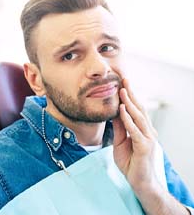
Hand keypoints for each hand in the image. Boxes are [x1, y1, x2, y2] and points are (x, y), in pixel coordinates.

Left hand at [113, 78, 189, 213]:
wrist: (139, 182)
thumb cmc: (130, 162)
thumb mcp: (120, 142)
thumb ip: (119, 128)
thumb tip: (114, 113)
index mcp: (143, 130)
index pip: (136, 110)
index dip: (130, 97)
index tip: (123, 84)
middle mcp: (148, 131)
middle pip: (139, 109)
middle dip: (131, 94)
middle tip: (125, 80)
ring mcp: (148, 139)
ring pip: (138, 117)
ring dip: (130, 103)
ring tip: (123, 90)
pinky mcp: (145, 147)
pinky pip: (134, 130)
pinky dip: (128, 119)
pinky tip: (123, 109)